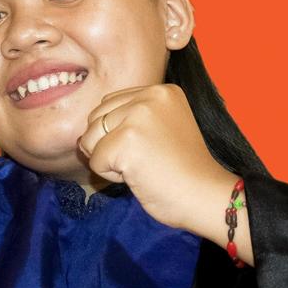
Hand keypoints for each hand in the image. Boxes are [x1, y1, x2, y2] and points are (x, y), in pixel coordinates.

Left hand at [77, 84, 247, 256]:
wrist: (205, 196)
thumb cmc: (183, 171)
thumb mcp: (161, 129)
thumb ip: (129, 121)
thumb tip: (82, 138)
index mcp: (161, 91)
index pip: (110, 104)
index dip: (118, 134)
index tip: (151, 149)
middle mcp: (150, 96)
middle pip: (96, 118)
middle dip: (110, 146)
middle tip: (146, 161)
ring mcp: (138, 117)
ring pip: (92, 139)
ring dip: (109, 160)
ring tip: (142, 167)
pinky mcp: (126, 141)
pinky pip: (95, 161)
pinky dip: (112, 176)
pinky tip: (140, 176)